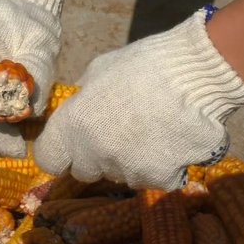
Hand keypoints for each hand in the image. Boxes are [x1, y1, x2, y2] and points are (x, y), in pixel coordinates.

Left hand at [33, 8, 243, 190]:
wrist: (195, 74)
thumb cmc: (143, 64)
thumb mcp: (98, 71)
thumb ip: (82, 97)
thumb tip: (78, 107)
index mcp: (73, 125)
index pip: (49, 160)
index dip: (60, 153)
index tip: (71, 145)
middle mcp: (95, 154)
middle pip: (85, 171)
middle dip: (96, 156)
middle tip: (118, 132)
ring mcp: (127, 170)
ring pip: (120, 175)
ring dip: (130, 160)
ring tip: (151, 129)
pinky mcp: (160, 179)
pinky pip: (154, 178)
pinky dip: (162, 165)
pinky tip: (171, 140)